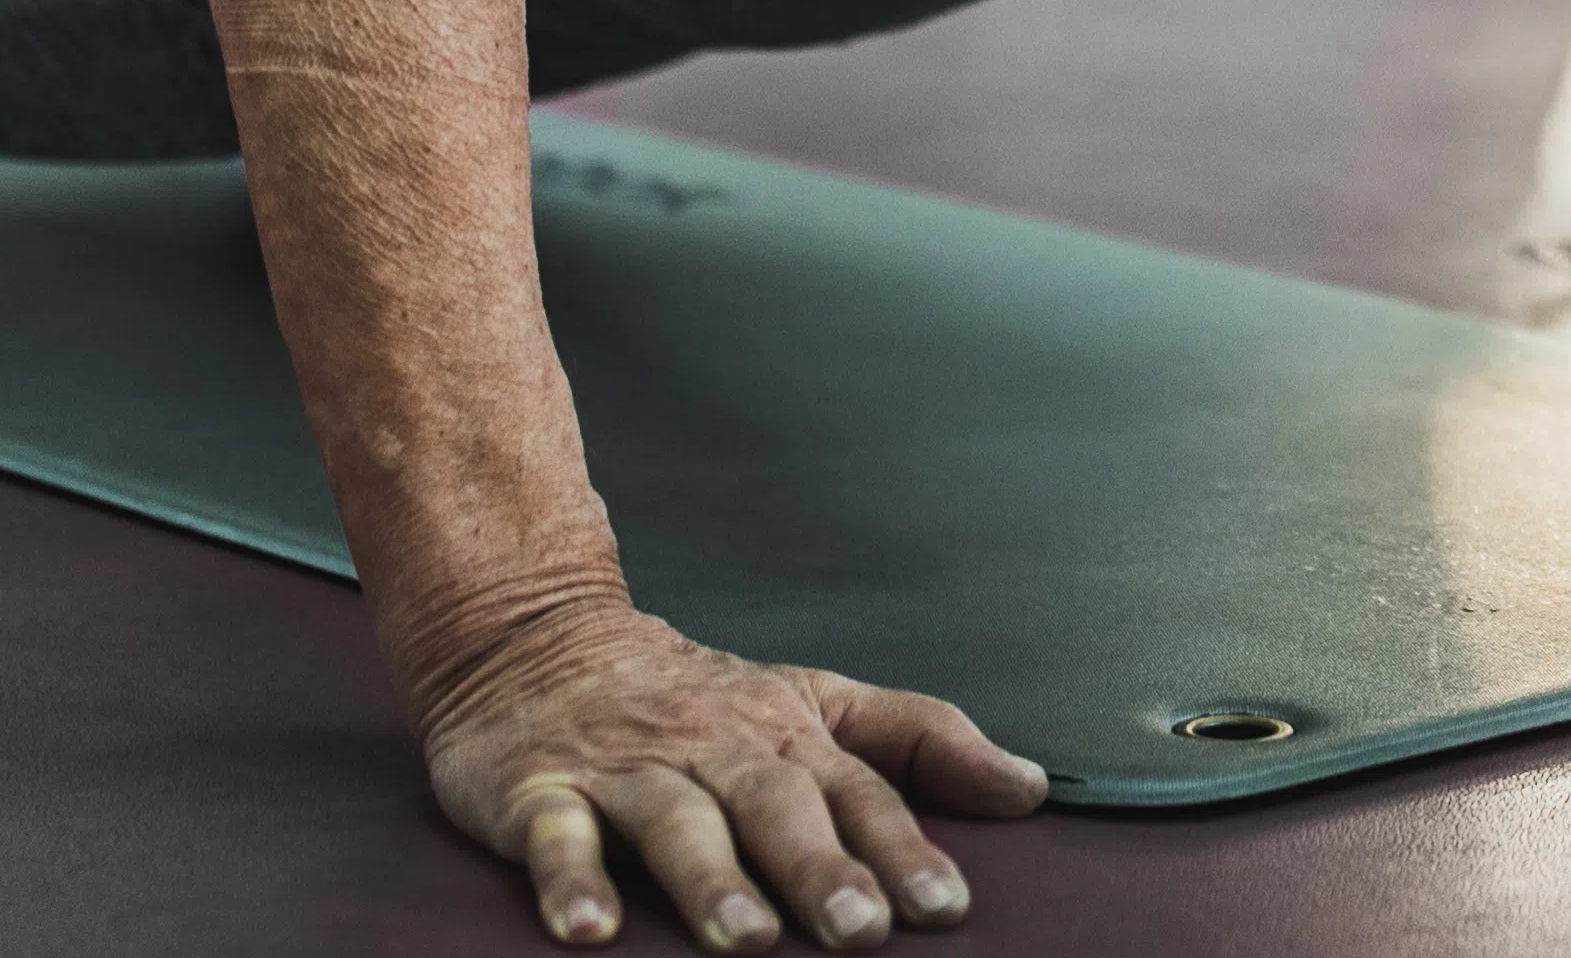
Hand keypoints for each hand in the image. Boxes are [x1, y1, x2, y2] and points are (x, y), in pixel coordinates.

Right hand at [419, 598, 1048, 948]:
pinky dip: (570, 880)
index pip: (858, 790)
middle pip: (775, 806)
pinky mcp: (541, 791)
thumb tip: (1029, 787)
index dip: (902, 846)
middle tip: (858, 929)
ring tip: (748, 938)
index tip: (943, 903)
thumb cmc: (700, 696)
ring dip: (711, 880)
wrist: (542, 641)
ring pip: (675, 823)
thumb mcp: (818, 701)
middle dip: (819, 867)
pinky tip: (591, 930)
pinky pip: (556, 834)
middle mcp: (716, 750)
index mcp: (788, 734)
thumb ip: (922, 742)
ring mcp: (628, 769)